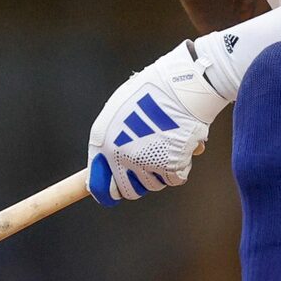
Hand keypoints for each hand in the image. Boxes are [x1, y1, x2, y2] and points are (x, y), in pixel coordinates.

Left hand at [86, 36, 239, 205]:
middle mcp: (121, 157)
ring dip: (160, 172)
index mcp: (103, 143)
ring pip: (154, 185)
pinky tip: (182, 147)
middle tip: (148, 167)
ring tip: (167, 145)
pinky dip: (180, 167)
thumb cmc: (150, 92)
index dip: (107, 192)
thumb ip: (109, 139)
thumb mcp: (117, 112)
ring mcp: (146, 164)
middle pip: (129, 191)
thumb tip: (105, 166)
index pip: (99, 186)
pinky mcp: (171, 166)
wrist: (180, 87)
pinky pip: (175, 178)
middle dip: (138, 183)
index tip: (114, 192)